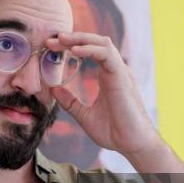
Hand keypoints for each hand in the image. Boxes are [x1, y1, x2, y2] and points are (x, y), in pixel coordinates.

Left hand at [46, 32, 161, 158]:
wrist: (132, 145)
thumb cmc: (114, 132)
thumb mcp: (84, 115)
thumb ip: (70, 102)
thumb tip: (53, 90)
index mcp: (107, 76)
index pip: (90, 51)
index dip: (71, 46)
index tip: (51, 47)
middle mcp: (115, 70)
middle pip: (95, 43)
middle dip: (73, 38)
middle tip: (51, 39)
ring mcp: (120, 72)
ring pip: (102, 43)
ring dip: (80, 39)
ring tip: (61, 39)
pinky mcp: (122, 77)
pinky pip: (106, 55)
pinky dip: (90, 49)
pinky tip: (74, 50)